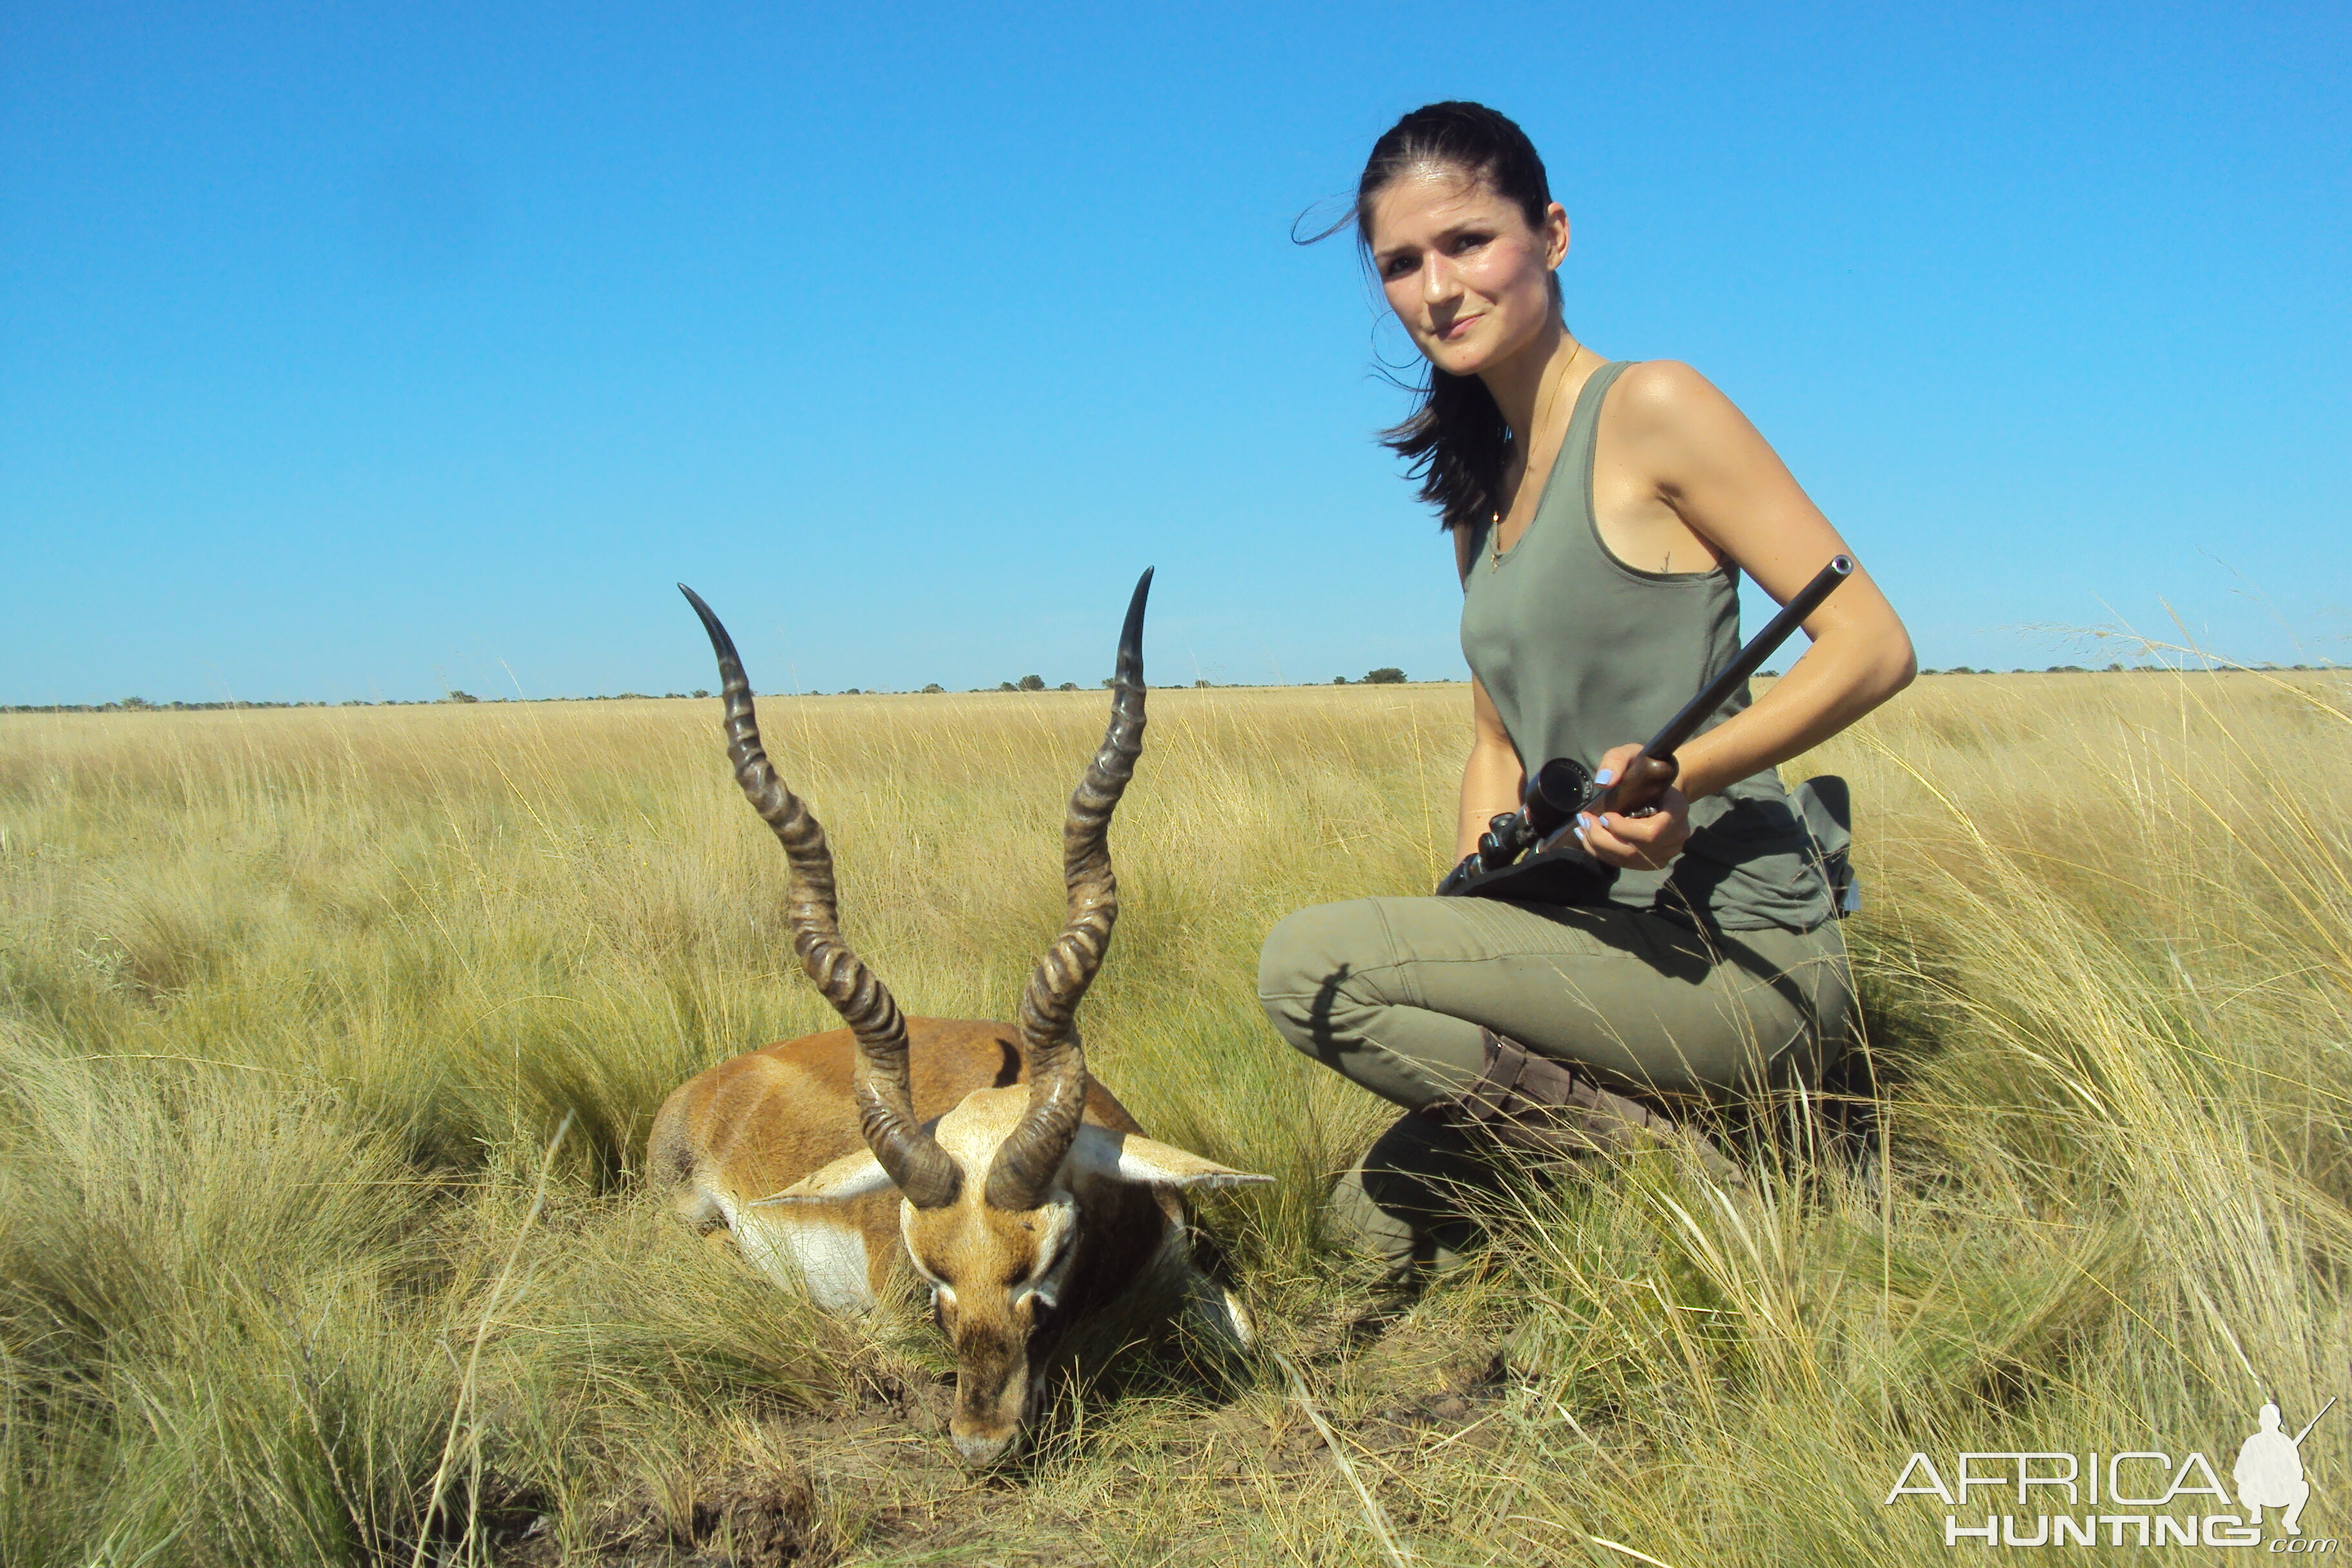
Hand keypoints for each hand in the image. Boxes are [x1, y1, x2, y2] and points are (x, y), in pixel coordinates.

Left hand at [1574, 743, 1690, 870]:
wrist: (1661, 786)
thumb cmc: (1646, 769)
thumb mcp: (1631, 754)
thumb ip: (1616, 761)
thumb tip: (1604, 782)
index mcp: (1678, 809)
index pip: (1651, 832)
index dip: (1623, 829)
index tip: (1604, 815)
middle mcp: (1676, 835)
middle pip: (1635, 851)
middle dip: (1603, 839)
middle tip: (1584, 821)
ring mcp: (1666, 851)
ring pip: (1628, 861)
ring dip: (1599, 847)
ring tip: (1583, 828)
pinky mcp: (1653, 861)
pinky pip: (1625, 864)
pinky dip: (1602, 853)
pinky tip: (1589, 838)